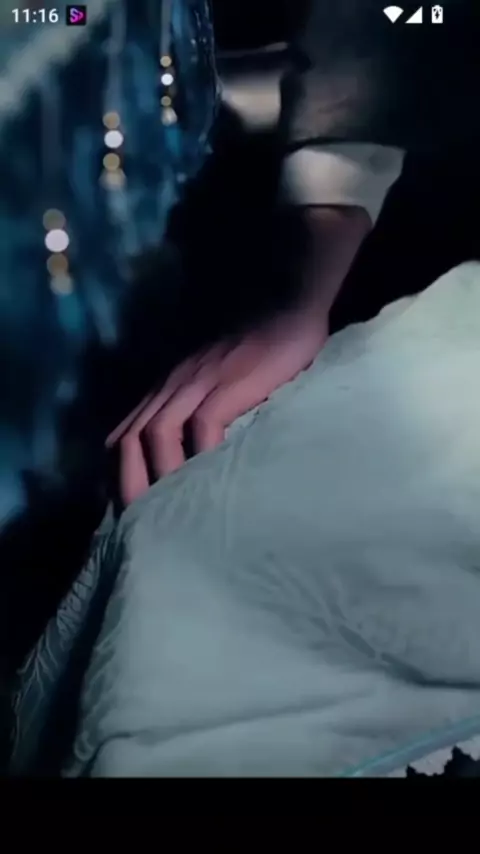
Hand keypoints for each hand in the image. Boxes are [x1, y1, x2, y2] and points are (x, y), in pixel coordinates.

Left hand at [107, 309, 327, 505]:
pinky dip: (200, 452)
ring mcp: (199, 382)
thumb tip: (199, 463)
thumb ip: (202, 412)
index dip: (117, 474)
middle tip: (138, 525)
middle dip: (127, 482)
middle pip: (129, 437)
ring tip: (167, 513)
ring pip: (157, 432)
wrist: (286, 304)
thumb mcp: (217, 384)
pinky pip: (203, 422)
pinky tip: (209, 480)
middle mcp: (172, 387)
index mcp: (167, 391)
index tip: (126, 511)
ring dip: (157, 474)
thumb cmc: (258, 352)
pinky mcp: (229, 382)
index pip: (123, 435)